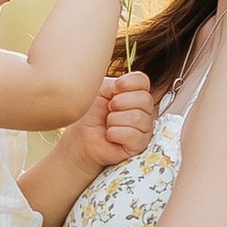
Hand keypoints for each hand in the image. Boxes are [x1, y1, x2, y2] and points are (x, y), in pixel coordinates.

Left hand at [58, 67, 154, 182]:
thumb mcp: (100, 90)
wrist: (82, 136)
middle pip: (144, 99)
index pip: (143, 80)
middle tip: (108, 110)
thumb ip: (113, 83)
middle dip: (119, 103)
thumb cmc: (91, 114)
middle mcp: (145, 110)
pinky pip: (132, 134)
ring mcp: (144, 128)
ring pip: (137, 117)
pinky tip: (110, 135)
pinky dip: (114, 133)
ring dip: (114, 120)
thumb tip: (121, 84)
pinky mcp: (139, 145)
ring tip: (108, 123)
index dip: (127, 83)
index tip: (113, 90)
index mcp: (137, 93)